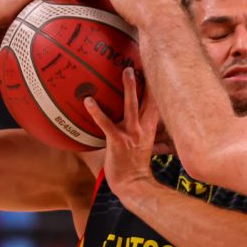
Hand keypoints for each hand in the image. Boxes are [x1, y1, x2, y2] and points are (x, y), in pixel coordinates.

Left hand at [84, 67, 169, 195]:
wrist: (134, 185)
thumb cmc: (135, 167)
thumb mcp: (143, 145)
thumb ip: (141, 131)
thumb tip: (133, 120)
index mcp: (151, 128)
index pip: (158, 103)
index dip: (159, 86)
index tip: (158, 70)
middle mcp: (144, 128)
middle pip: (150, 99)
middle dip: (149, 80)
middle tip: (143, 62)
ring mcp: (132, 133)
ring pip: (132, 105)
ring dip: (130, 87)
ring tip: (126, 71)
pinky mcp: (118, 141)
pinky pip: (106, 123)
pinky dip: (96, 111)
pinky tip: (88, 100)